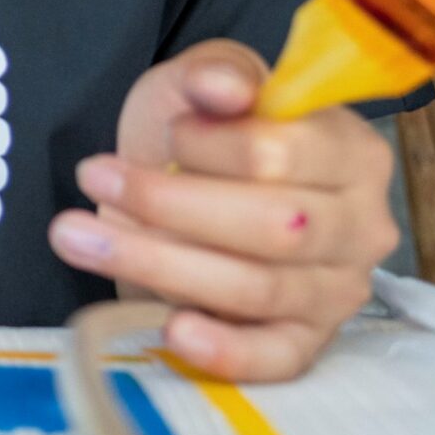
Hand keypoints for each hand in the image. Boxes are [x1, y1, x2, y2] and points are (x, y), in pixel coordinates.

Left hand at [50, 39, 397, 381]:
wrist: (183, 185)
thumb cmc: (200, 132)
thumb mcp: (198, 84)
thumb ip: (215, 74)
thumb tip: (223, 88)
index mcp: (353, 152)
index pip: (281, 154)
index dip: (208, 146)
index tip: (164, 135)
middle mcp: (361, 227)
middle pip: (274, 227)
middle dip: (168, 204)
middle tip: (91, 178)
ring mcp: (338, 291)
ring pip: (256, 288)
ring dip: (157, 262)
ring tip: (72, 235)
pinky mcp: (304, 341)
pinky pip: (275, 359)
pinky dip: (225, 351)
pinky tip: (171, 331)